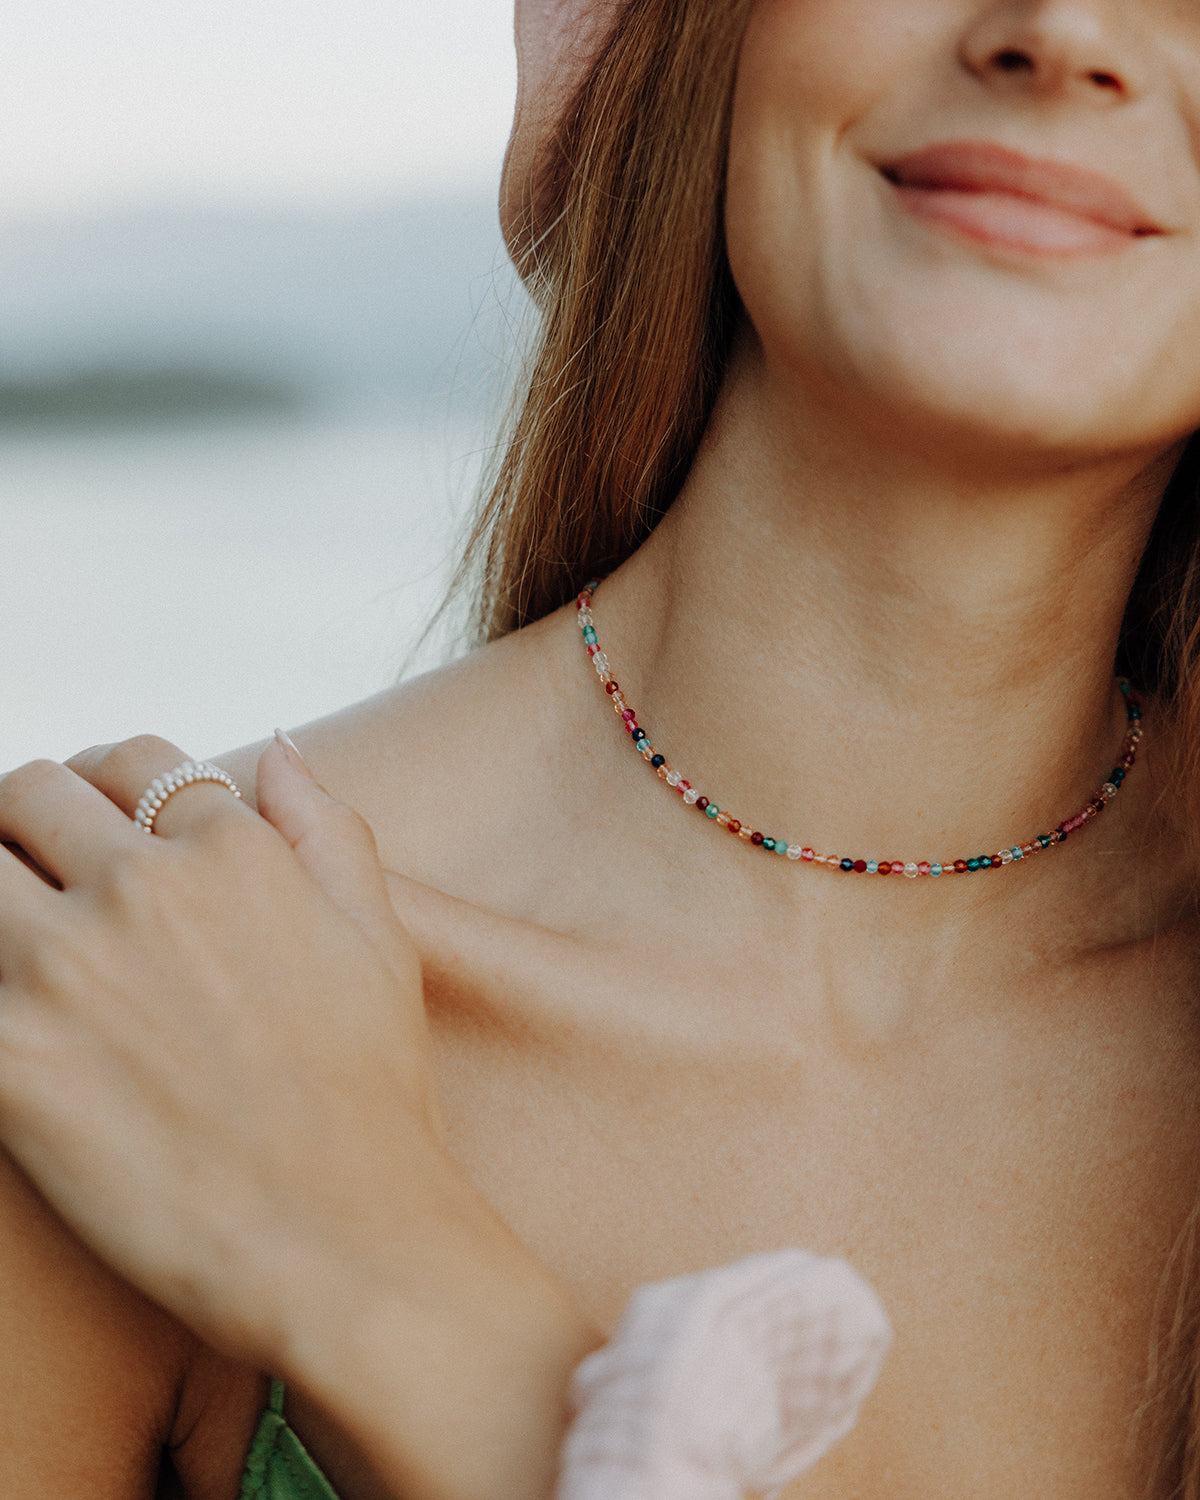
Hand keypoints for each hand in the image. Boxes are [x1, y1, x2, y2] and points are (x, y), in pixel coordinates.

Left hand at [0, 734, 596, 1499]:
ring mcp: (62, 967)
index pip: (131, 761)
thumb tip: (282, 751)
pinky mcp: (6, 1058)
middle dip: (28, 821)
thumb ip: (328, 828)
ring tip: (21, 939)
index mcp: (232, 851)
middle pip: (29, 793)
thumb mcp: (381, 939)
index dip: (109, 785)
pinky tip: (16, 1018)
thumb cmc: (371, 1100)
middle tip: (35, 873)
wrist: (342, 1242)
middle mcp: (140, 887)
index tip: (97, 823)